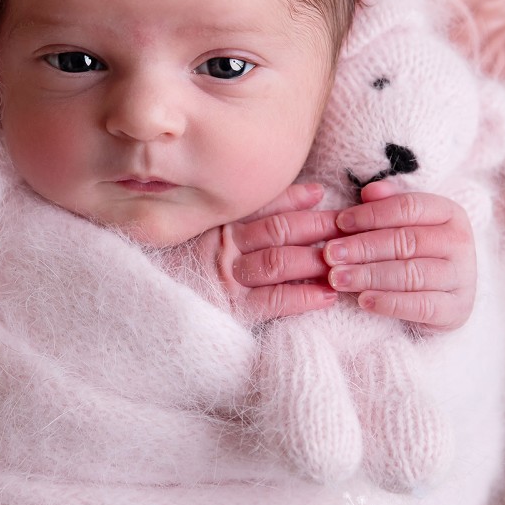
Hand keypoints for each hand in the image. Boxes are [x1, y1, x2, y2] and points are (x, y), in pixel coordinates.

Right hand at [191, 183, 342, 324]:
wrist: (151, 305)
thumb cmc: (182, 266)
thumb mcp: (205, 232)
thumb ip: (245, 215)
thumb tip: (306, 193)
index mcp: (221, 222)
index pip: (266, 205)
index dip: (298, 200)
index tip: (325, 195)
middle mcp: (225, 245)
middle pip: (281, 230)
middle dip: (320, 227)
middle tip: (352, 226)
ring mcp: (229, 278)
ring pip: (281, 261)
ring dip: (317, 259)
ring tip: (347, 259)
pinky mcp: (233, 310)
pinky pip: (273, 300)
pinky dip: (303, 297)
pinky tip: (328, 296)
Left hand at [322, 180, 476, 331]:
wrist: (443, 295)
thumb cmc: (415, 251)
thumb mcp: (403, 223)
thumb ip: (386, 204)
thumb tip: (368, 191)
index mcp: (449, 212)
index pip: (407, 207)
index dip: (371, 214)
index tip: (340, 223)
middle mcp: (460, 242)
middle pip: (406, 241)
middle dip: (362, 247)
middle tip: (329, 254)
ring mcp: (462, 277)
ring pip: (410, 274)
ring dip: (369, 275)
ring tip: (337, 278)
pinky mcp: (457, 309)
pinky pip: (421, 306)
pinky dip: (389, 303)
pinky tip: (363, 300)